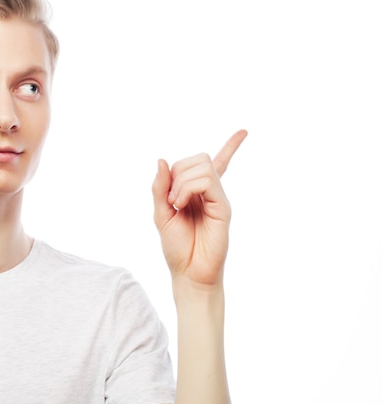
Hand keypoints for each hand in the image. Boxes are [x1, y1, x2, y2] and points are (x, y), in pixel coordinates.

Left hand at [152, 130, 246, 288]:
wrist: (188, 272)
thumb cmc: (177, 247)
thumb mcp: (160, 213)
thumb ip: (159, 187)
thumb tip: (162, 160)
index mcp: (198, 192)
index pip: (216, 164)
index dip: (231, 147)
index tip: (244, 131)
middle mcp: (211, 193)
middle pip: (199, 158)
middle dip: (178, 172)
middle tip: (171, 198)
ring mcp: (218, 199)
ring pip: (203, 167)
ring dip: (181, 182)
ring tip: (176, 205)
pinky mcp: (223, 207)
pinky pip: (207, 181)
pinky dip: (187, 188)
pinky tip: (181, 205)